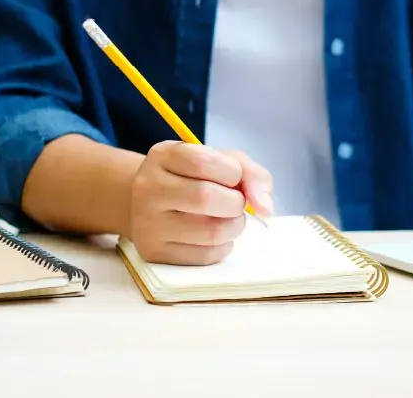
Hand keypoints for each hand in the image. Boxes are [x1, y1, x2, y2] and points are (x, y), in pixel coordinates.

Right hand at [126, 141, 272, 264]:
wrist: (146, 204)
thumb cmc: (192, 179)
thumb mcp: (219, 161)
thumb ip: (250, 174)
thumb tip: (265, 209)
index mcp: (163, 156)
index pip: (205, 162)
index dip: (233, 173)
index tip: (234, 178)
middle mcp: (148, 187)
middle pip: (205, 197)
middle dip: (236, 203)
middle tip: (235, 203)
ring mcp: (148, 223)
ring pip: (211, 232)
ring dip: (234, 227)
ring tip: (228, 219)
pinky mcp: (155, 253)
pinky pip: (205, 256)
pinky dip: (222, 246)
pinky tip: (214, 236)